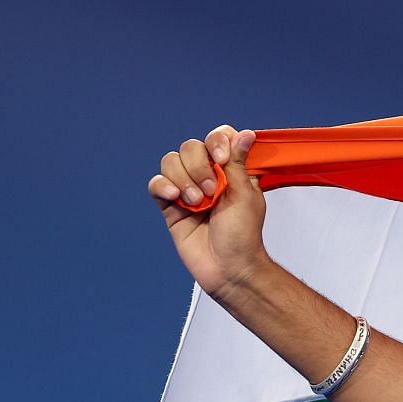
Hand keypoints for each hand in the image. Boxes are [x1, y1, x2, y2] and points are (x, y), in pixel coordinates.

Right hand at [147, 125, 270, 300]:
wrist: (229, 267)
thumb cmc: (243, 236)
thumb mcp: (245, 195)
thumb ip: (238, 162)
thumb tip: (245, 134)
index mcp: (230, 171)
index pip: (217, 138)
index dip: (216, 142)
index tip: (221, 157)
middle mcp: (207, 176)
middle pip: (190, 147)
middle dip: (198, 167)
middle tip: (212, 192)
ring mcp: (187, 190)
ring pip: (171, 162)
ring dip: (183, 179)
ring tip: (197, 203)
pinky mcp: (170, 206)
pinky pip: (156, 183)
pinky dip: (163, 186)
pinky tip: (176, 199)